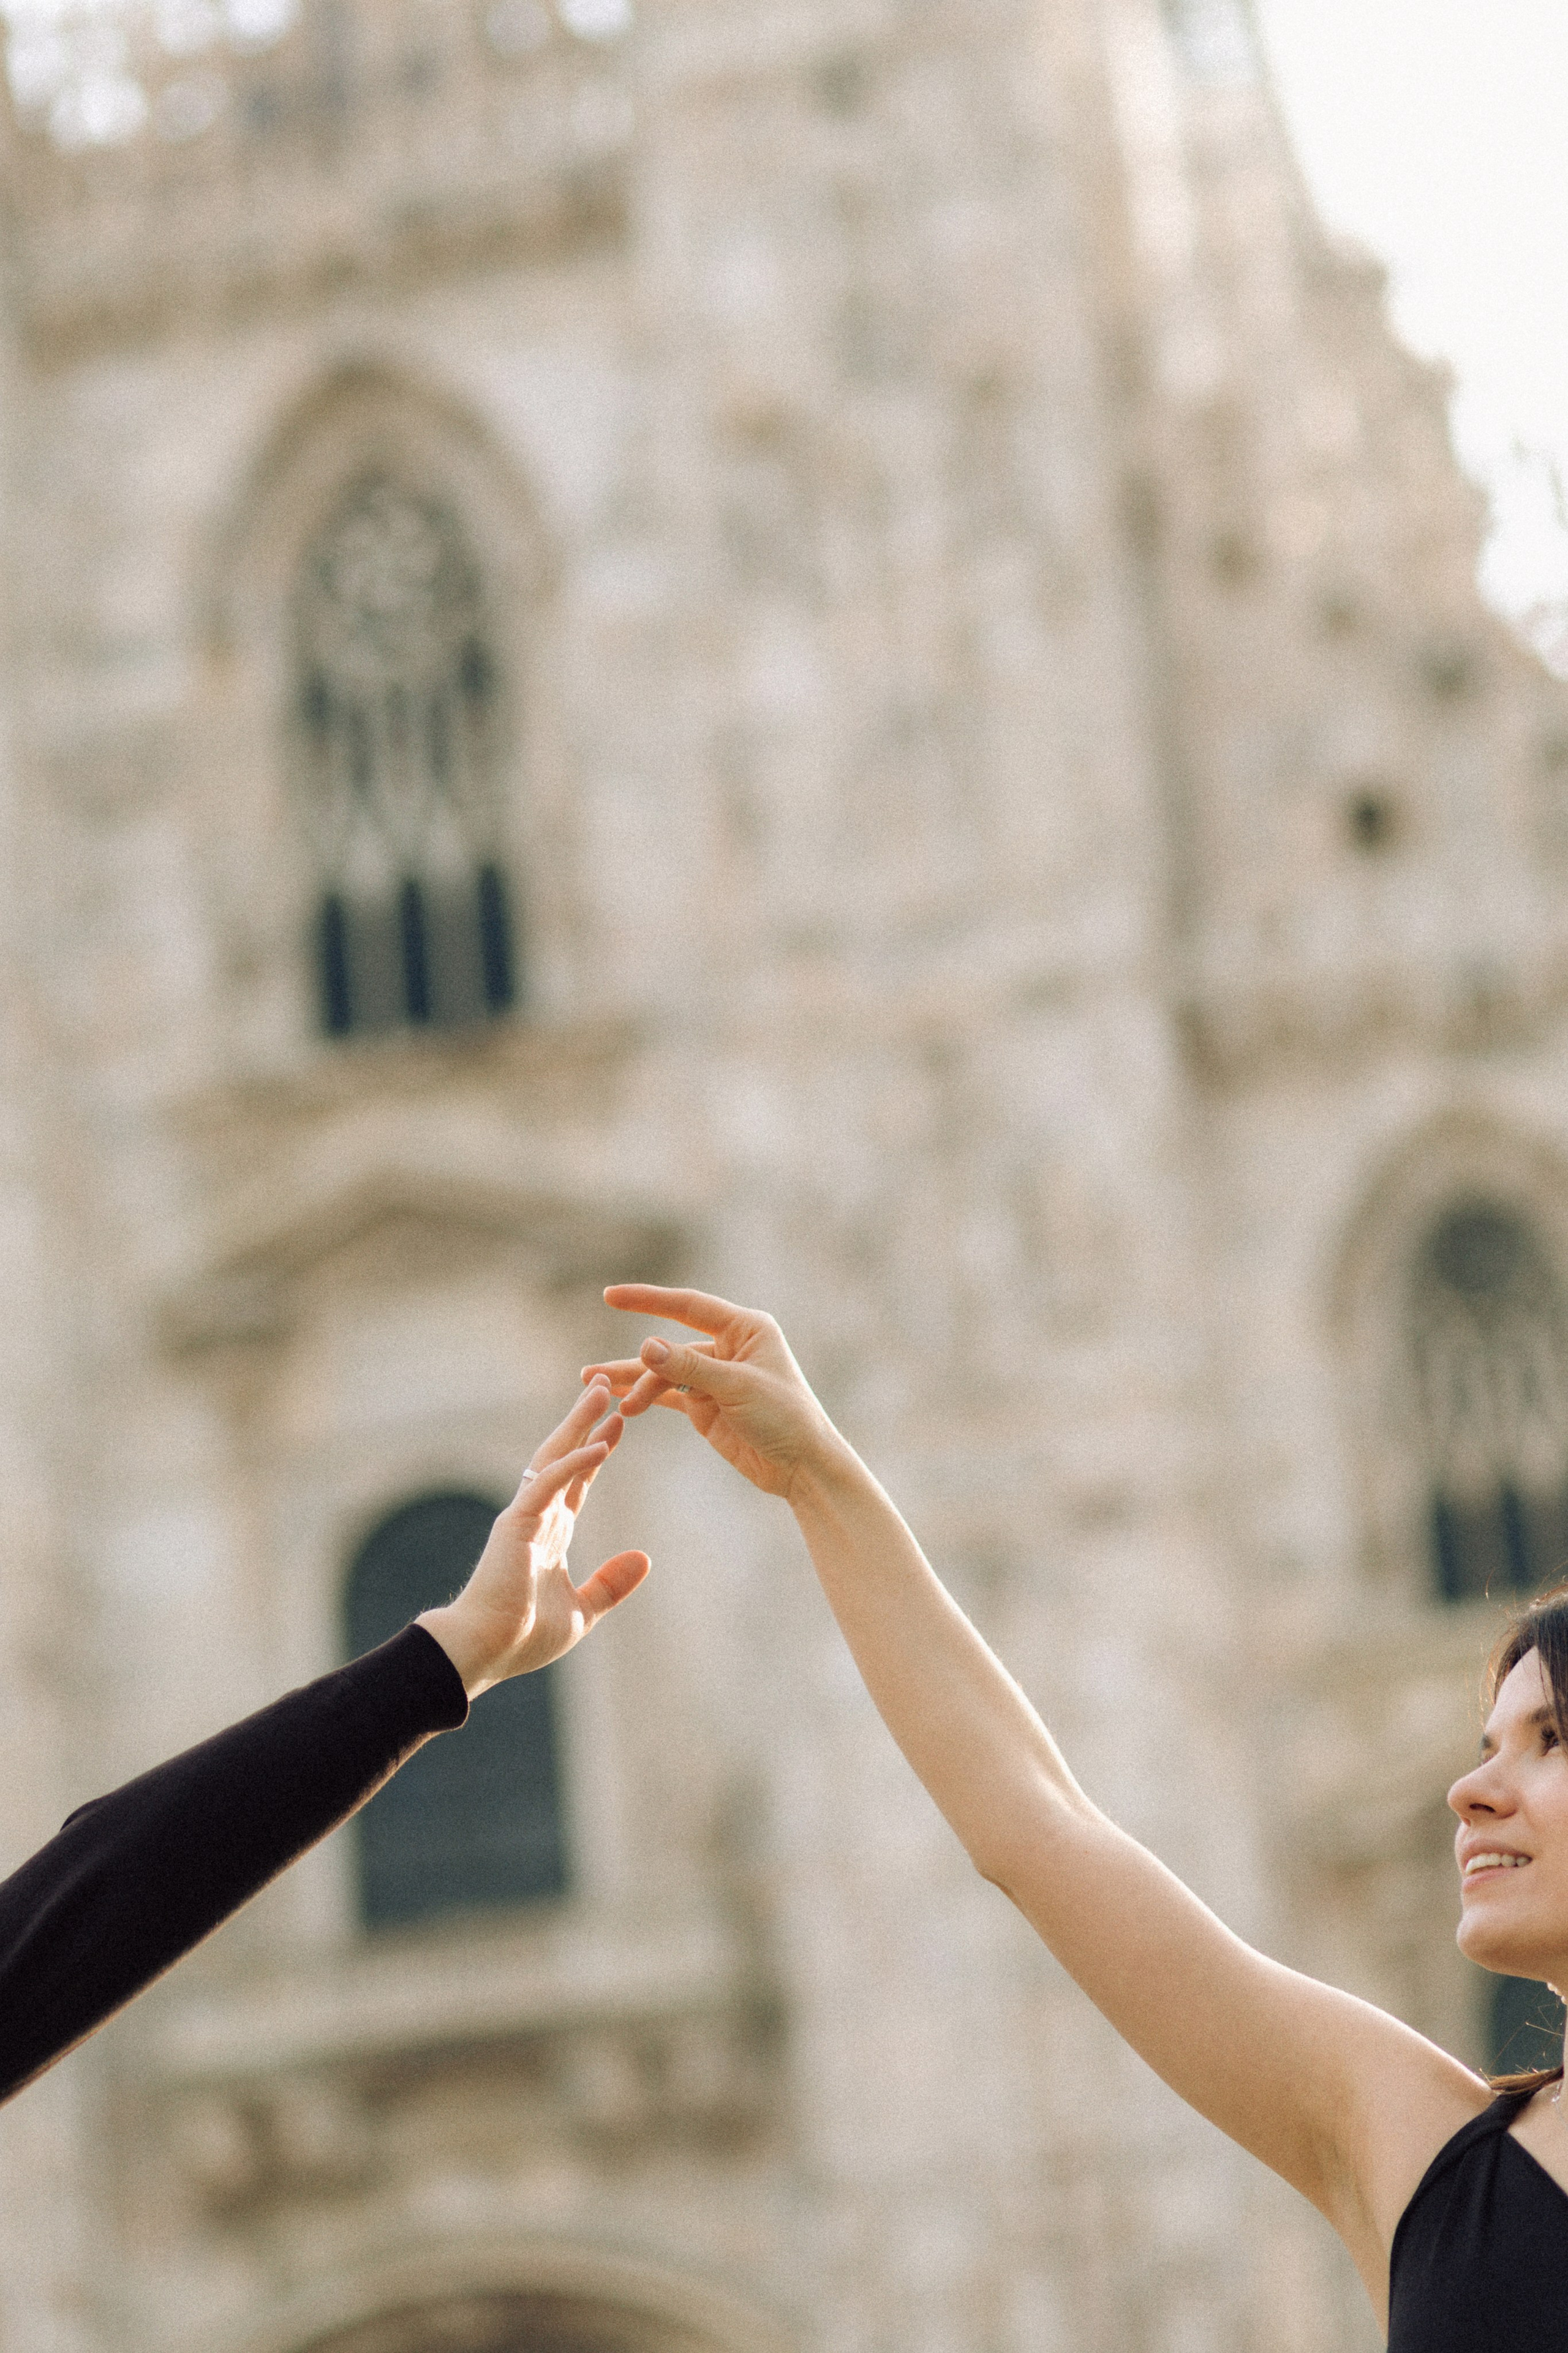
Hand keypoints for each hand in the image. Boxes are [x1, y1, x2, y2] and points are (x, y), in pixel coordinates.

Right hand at [418, 1382, 649, 1697]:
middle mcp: (537, 1516)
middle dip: (585, 1421)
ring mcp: (525, 1516)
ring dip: (578, 1424)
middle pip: (565, 1456)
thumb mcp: (582, 1611)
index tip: (618, 1423)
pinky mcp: (516, 1524)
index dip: (597, 1450)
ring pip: (554, 1457)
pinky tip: (598, 1445)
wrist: (484, 1652)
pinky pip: (547, 1484)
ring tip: (599, 1391)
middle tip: (605, 1385)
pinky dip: (573, 1463)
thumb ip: (610, 1584)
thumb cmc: (524, 1636)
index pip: (577, 1480)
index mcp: (550, 1533)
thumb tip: (644, 1559)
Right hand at [583, 1286, 842, 1501]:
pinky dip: (646, 1398)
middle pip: (670, 1346)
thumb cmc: (784, 1417)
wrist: (802, 1466)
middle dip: (634, 1360)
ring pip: (665, 1373)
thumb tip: (644, 1346)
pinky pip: (669, 1395)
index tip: (611, 1296)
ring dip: (636, 1384)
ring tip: (599, 1392)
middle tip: (592, 1371)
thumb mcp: (736, 1388)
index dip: (648, 1299)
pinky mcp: (707, 1405)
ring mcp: (716, 1377)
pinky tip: (621, 1404)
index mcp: (745, 1328)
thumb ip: (688, 1367)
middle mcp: (729, 1347)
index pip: (689, 1306)